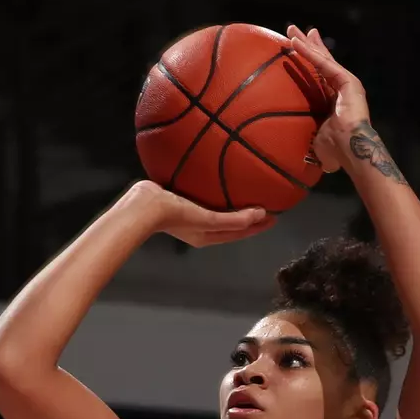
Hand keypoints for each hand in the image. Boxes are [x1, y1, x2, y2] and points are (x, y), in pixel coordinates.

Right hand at [130, 180, 274, 246]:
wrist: (145, 206)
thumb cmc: (176, 215)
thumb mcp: (208, 219)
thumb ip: (234, 219)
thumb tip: (260, 215)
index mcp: (208, 235)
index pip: (239, 232)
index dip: (257, 226)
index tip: (274, 217)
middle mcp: (201, 228)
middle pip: (232, 223)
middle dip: (249, 218)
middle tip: (266, 207)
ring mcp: (191, 215)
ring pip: (220, 211)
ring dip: (234, 207)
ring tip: (247, 195)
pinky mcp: (182, 202)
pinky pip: (207, 198)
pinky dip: (218, 195)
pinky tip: (218, 182)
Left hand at [286, 26, 402, 183]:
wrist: (352, 151)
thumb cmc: (336, 152)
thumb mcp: (315, 142)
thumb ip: (307, 140)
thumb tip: (295, 156)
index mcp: (333, 101)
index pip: (319, 76)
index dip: (309, 62)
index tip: (297, 50)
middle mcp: (341, 88)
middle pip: (320, 62)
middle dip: (307, 45)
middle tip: (293, 32)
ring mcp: (346, 83)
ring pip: (321, 59)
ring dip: (305, 44)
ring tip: (291, 31)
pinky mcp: (347, 81)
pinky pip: (323, 64)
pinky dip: (309, 53)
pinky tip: (295, 43)